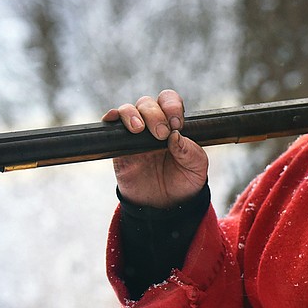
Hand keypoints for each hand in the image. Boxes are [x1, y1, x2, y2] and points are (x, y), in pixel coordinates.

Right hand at [103, 89, 208, 207]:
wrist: (164, 206)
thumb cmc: (183, 182)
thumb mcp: (197, 168)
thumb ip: (191, 151)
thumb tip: (176, 136)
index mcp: (173, 125)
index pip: (169, 101)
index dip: (172, 106)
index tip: (176, 124)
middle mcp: (152, 125)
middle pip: (147, 103)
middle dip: (154, 114)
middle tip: (161, 134)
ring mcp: (134, 135)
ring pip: (128, 110)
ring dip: (132, 114)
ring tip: (139, 130)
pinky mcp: (119, 147)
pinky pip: (111, 126)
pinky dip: (111, 118)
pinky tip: (113, 120)